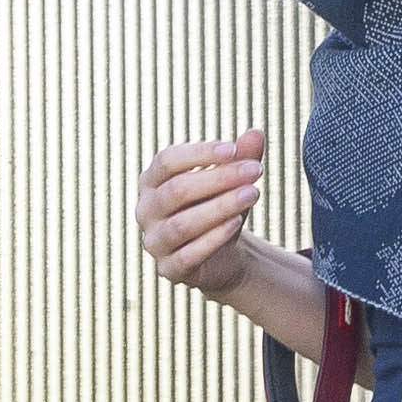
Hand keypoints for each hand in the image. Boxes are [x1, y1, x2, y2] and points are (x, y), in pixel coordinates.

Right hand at [137, 128, 265, 295]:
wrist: (219, 258)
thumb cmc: (218, 209)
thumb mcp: (231, 183)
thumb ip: (240, 159)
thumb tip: (255, 133)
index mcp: (151, 181)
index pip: (167, 160)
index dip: (199, 153)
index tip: (233, 149)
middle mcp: (145, 210)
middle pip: (177, 190)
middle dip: (218, 179)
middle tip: (254, 170)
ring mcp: (154, 241)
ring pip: (183, 223)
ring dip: (220, 207)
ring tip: (253, 193)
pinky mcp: (168, 269)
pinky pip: (188, 254)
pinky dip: (213, 238)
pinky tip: (236, 223)